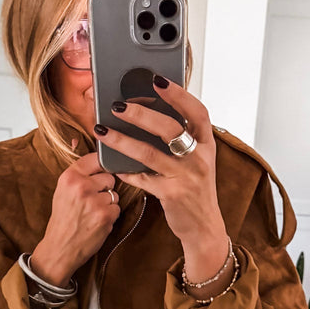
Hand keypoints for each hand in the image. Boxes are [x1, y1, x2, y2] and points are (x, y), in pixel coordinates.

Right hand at [30, 152, 119, 285]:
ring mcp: (94, 201)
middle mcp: (81, 186)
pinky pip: (117, 208)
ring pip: (114, 194)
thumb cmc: (63, 219)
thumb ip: (79, 175)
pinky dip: (110, 216)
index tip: (100, 171)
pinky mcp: (105, 215)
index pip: (95, 158)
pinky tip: (97, 222)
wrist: (60, 248)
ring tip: (92, 213)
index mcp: (69, 177)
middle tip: (90, 201)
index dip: (101, 166)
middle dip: (104, 188)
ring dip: (108, 204)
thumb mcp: (63, 191)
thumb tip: (101, 160)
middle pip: (109, 177)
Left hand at [95, 78, 228, 283]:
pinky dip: (127, 172)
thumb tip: (150, 114)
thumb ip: (182, 140)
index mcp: (206, 145)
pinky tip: (114, 167)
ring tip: (102, 130)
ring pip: (150, 153)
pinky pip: (143, 178)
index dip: (179, 94)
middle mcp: (200, 158)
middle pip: (170, 128)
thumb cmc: (195, 190)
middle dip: (141, 114)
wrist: (204, 227)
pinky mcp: (172, 194)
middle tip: (117, 106)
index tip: (157, 80)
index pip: (197, 112)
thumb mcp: (196, 161)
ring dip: (122, 140)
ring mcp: (187, 177)